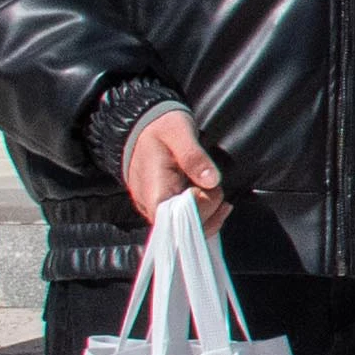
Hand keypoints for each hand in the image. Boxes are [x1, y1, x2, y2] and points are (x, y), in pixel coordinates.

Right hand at [124, 106, 230, 230]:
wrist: (140, 126)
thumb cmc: (159, 128)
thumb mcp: (179, 133)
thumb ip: (194, 157)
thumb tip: (211, 180)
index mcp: (155, 192)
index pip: (182, 220)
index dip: (203, 208)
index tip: (211, 187)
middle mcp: (151, 207)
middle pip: (187, 228)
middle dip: (209, 209)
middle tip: (213, 184)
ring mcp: (156, 210)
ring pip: (188, 228)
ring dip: (209, 212)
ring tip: (214, 189)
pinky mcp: (162, 208)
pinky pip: (184, 222)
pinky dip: (202, 213)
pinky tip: (210, 197)